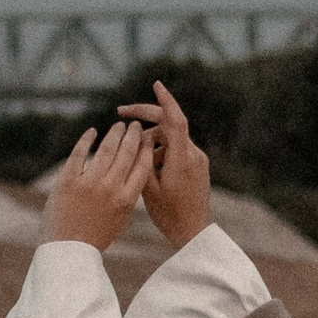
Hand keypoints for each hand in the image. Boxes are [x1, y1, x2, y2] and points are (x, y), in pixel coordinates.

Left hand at [41, 116, 152, 251]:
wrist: (67, 251)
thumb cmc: (94, 237)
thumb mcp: (119, 219)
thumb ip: (126, 196)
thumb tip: (133, 173)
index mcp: (126, 200)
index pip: (142, 167)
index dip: (146, 149)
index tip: (149, 138)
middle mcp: (110, 189)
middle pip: (126, 153)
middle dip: (133, 135)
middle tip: (135, 125)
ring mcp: (89, 183)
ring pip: (106, 149)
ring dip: (114, 133)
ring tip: (118, 125)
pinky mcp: (67, 181)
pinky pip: (79, 153)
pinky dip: (86, 139)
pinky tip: (92, 131)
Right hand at [116, 78, 211, 249]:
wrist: (192, 233)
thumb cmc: (169, 214)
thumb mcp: (147, 188)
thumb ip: (143, 159)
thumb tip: (139, 138)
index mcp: (182, 159)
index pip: (176, 120)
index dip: (165, 100)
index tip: (156, 84)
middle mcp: (194, 155)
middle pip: (169, 124)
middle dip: (145, 117)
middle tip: (120, 113)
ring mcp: (197, 159)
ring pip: (170, 137)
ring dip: (150, 139)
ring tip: (135, 158)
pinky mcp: (196, 165)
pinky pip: (176, 148)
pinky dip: (159, 149)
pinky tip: (148, 167)